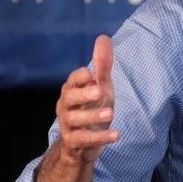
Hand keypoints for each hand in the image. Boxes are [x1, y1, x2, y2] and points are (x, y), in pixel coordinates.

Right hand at [54, 34, 117, 165]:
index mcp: (72, 90)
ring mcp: (67, 125)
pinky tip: (116, 135)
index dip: (80, 78)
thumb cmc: (92, 108)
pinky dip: (99, 138)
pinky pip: (83, 140)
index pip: (72, 81)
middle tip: (101, 91)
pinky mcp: (73, 142)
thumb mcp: (101, 86)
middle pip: (69, 98)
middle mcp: (66, 106)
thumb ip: (102, 65)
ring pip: (75, 120)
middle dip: (84, 94)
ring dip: (92, 116)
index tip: (92, 75)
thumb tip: (103, 37)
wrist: (83, 144)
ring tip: (111, 113)